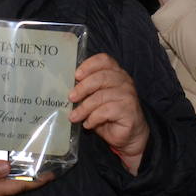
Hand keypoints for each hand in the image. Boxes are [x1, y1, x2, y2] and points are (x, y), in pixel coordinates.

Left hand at [70, 53, 149, 174]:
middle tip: (71, 98)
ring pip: (101, 96)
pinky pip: (106, 111)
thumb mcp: (94, 99)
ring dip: (84, 108)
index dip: (89, 65)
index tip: (76, 75)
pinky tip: (88, 124)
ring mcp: (128, 95)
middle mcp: (124, 81)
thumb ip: (86, 91)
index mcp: (116, 73)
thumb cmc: (108, 115)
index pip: (104, 60)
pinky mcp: (129, 110)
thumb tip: (65, 88)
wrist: (128, 136)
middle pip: (101, 77)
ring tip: (74, 117)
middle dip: (82, 87)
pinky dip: (93, 118)